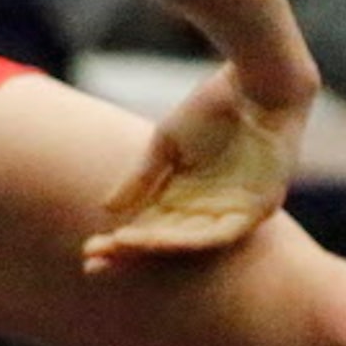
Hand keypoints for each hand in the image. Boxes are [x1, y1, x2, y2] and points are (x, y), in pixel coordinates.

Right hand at [82, 65, 305, 268]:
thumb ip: (141, 179)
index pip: (149, 228)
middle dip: (129, 254)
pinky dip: (183, 240)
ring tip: (116, 247)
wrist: (255, 82)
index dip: (120, 242)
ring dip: (151, 248)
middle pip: (164, 243)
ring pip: (187, 244)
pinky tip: (150, 239)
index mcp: (187, 196)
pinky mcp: (256, 211)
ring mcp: (234, 213)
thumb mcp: (166, 145)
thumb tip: (106, 210)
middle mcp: (209, 212)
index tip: (88, 251)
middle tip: (92, 263)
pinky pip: (216, 235)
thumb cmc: (212, 107)